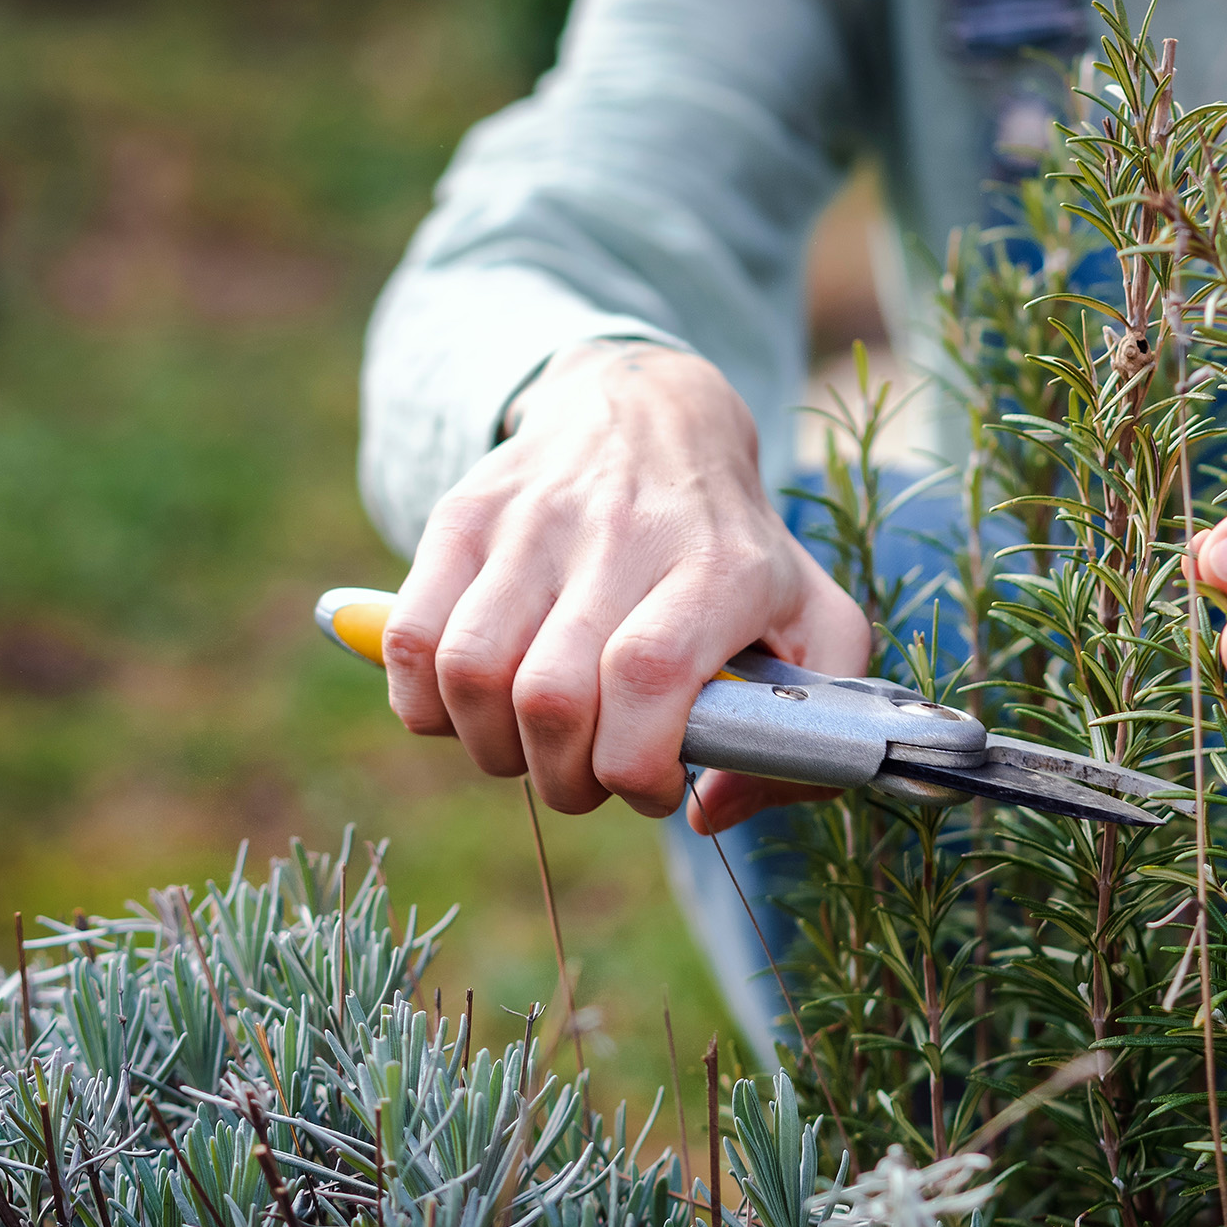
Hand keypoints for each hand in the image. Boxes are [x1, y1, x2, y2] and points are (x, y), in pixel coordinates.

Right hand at [381, 339, 871, 832]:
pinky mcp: (462, 515)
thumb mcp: (814, 622)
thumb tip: (707, 811)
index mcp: (720, 569)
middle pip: (551, 696)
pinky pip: (412, 637)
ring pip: (470, 672)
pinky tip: (471, 707)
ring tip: (530, 746)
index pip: (648, 676)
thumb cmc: (734, 550)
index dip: (636, 763)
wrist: (652, 415)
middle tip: (587, 776)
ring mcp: (534, 522)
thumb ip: (801, 740)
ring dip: (492, 748)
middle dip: (563, 778)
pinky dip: (425, 702)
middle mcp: (623, 535)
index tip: (654, 786)